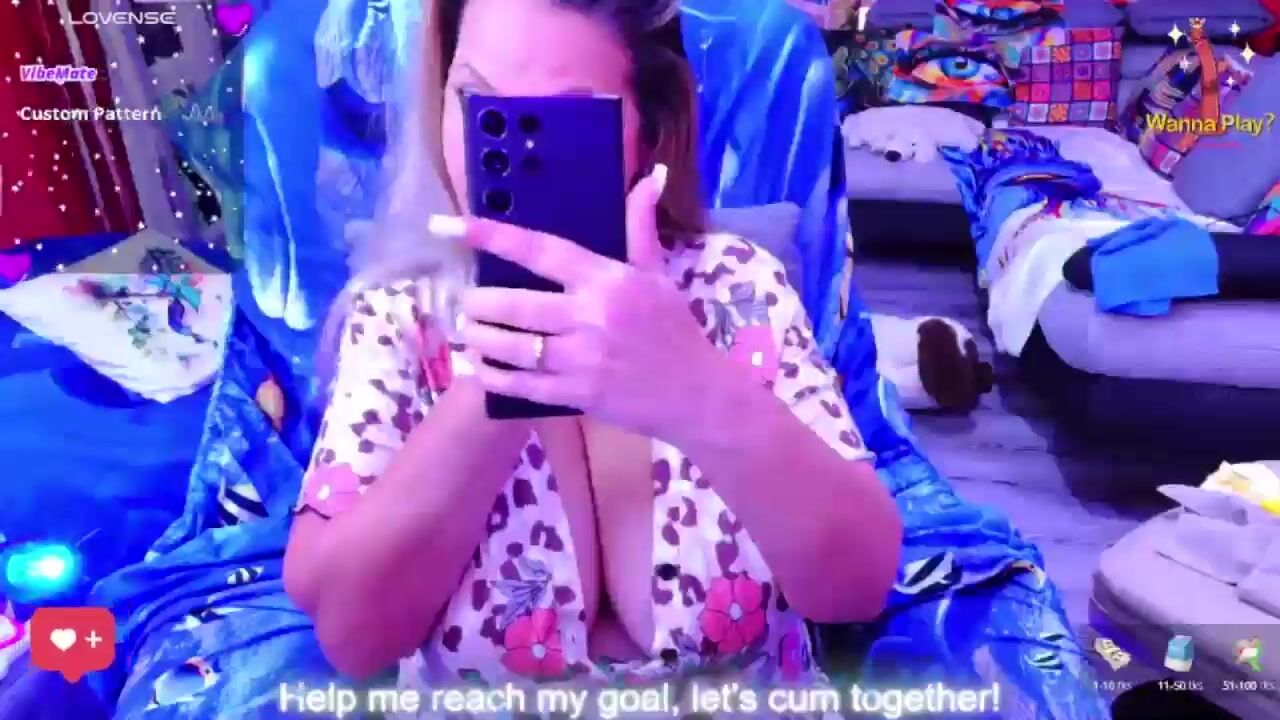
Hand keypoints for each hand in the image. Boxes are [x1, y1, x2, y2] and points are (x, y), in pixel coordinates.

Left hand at [428, 165, 724, 440]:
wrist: (697, 393)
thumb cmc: (674, 330)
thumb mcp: (658, 274)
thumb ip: (641, 227)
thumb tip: (648, 177)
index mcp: (607, 279)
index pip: (540, 249)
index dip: (493, 235)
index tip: (453, 225)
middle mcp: (591, 316)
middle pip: (513, 303)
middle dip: (479, 302)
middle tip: (467, 301)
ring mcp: (583, 359)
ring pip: (512, 345)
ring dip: (480, 337)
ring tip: (470, 330)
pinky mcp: (578, 394)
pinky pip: (522, 385)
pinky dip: (494, 376)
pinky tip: (482, 368)